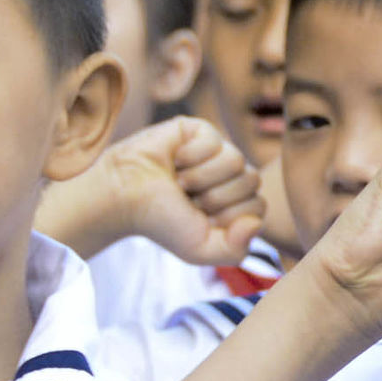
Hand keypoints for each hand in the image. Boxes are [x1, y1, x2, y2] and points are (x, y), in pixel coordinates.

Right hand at [93, 116, 266, 265]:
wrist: (123, 196)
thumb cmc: (161, 223)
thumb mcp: (200, 249)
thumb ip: (236, 250)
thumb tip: (256, 224)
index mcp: (236, 204)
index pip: (258, 208)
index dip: (228, 217)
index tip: (199, 219)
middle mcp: (231, 177)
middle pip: (252, 181)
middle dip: (215, 197)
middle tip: (187, 199)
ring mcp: (218, 151)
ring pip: (237, 161)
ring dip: (201, 178)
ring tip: (179, 181)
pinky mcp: (201, 130)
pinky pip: (216, 141)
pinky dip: (191, 156)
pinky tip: (174, 160)